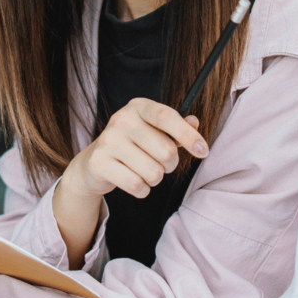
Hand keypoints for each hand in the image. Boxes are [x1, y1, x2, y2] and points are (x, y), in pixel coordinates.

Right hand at [51, 98, 208, 266]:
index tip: (203, 151)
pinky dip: (143, 189)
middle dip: (170, 165)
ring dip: (156, 178)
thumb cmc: (132, 145)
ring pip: (154, 172)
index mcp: (138, 107)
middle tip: (161, 163)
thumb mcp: (153, 130)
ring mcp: (108, 141)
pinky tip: (134, 181)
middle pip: (166, 151)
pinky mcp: (100, 164)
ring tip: (144, 171)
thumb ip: (175, 127)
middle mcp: (121, 120)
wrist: (94, 163)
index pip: (167, 117)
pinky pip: (137, 185)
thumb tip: (195, 122)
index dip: (188, 135)